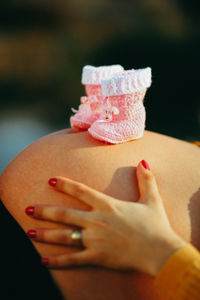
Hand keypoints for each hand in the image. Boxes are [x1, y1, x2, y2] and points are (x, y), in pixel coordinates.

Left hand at [25, 160, 185, 275]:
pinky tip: (43, 260)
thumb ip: (146, 179)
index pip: (81, 191)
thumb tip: (143, 161)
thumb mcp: (152, 199)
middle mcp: (97, 220)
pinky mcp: (97, 257)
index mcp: (107, 205)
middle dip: (44, 211)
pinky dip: (57, 261)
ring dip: (45, 233)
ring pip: (64, 235)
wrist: (160, 251)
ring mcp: (95, 239)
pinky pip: (73, 260)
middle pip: (64, 213)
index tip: (51, 179)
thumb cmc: (156, 225)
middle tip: (27, 208)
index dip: (65, 184)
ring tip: (29, 231)